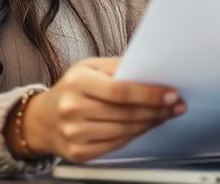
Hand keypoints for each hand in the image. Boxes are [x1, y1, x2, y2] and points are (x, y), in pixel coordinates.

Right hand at [19, 57, 184, 162]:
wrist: (42, 119)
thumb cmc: (72, 88)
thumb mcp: (89, 67)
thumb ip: (118, 67)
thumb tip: (151, 69)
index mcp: (77, 82)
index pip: (120, 91)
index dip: (150, 94)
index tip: (171, 94)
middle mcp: (73, 109)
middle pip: (126, 113)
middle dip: (157, 109)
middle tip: (176, 105)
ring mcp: (74, 133)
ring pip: (124, 130)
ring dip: (150, 123)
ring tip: (165, 114)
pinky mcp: (79, 152)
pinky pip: (116, 145)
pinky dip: (135, 135)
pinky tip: (145, 126)